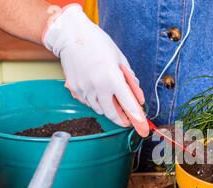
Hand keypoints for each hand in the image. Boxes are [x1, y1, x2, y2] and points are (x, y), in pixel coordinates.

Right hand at [43, 4, 148, 136]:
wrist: (71, 36)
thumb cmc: (98, 44)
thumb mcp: (120, 59)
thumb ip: (130, 80)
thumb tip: (137, 96)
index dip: (136, 117)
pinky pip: (88, 103)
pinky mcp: (75, 89)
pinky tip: (98, 92)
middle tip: (128, 120)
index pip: (128, 104)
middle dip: (121, 119)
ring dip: (108, 109)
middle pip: (112, 114)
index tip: (141, 126)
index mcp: (112, 79)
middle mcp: (97, 87)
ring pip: (99, 110)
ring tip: (113, 100)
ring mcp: (84, 90)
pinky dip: (96, 102)